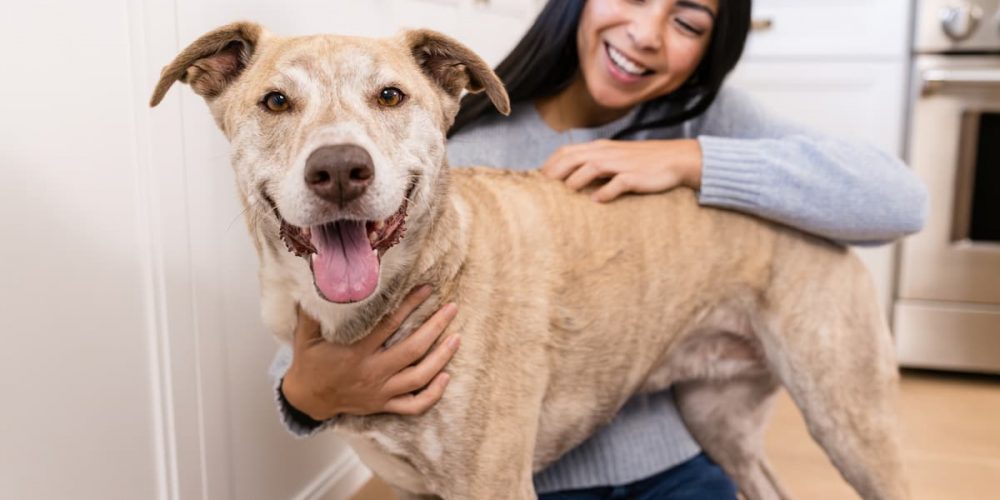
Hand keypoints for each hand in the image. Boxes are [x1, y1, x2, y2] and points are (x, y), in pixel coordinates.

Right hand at [281, 285, 460, 419]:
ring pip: (420, 377)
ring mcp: (381, 392)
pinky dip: (433, 394)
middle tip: (452, 308)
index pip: (390, 324)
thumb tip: (321, 280)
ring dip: (442, 357)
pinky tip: (446, 377)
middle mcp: (372, 372)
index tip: (427, 289)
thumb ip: (314, 310)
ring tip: (457, 338)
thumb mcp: (306, 335)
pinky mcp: (384, 405)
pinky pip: (414, 405)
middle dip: (436, 326)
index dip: (410, 304)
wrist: (306, 400)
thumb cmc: (309, 363)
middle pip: (413, 349)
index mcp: (356, 352)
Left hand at [540, 139, 703, 201]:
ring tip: (567, 194)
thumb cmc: (642, 162)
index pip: (567, 151)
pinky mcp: (635, 177)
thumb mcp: (615, 157)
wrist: (675, 159)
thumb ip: (594, 164)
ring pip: (591, 168)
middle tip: (543, 190)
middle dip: (555, 173)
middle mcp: (607, 153)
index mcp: (599, 148)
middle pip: (573, 158)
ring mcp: (621, 164)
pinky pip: (617, 183)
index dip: (550, 164)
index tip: (538, 180)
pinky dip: (605, 192)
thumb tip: (570, 178)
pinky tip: (597, 201)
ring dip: (576, 181)